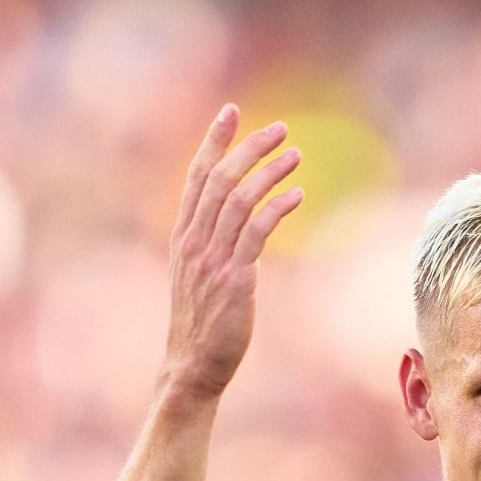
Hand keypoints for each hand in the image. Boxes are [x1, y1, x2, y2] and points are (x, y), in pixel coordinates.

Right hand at [161, 104, 303, 398]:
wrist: (192, 367)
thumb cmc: (202, 326)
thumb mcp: (200, 277)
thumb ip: (213, 246)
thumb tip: (241, 227)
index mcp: (183, 237)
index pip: (196, 177)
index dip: (213, 142)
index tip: (230, 112)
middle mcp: (193, 242)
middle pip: (219, 179)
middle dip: (248, 147)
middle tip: (278, 128)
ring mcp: (212, 259)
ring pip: (238, 199)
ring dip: (268, 172)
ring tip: (295, 154)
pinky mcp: (234, 279)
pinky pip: (255, 233)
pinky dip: (276, 208)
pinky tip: (297, 195)